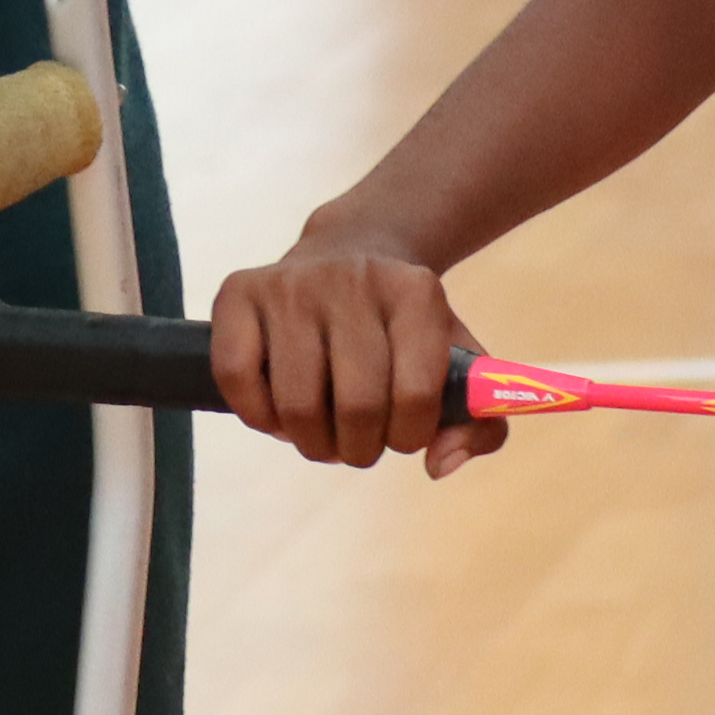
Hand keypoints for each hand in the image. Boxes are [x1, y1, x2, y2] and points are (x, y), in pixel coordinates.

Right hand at [210, 231, 502, 474]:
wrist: (351, 249)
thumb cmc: (404, 327)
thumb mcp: (457, 362)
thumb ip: (477, 425)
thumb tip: (438, 466)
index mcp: (417, 293)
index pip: (415, 395)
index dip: (408, 435)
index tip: (402, 433)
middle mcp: (354, 278)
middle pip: (355, 407)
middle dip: (359, 448)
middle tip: (358, 442)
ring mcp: (292, 283)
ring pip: (296, 404)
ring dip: (311, 442)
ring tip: (321, 431)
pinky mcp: (239, 292)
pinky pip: (236, 378)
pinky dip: (258, 415)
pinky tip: (278, 410)